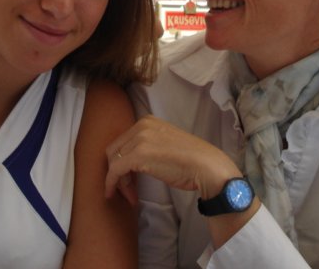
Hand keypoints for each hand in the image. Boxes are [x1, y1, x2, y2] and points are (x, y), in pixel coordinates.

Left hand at [104, 115, 240, 205]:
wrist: (207, 166)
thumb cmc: (192, 160)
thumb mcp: (165, 144)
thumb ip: (149, 145)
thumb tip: (133, 161)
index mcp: (147, 121)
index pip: (123, 141)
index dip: (121, 162)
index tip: (129, 180)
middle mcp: (141, 125)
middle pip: (115, 150)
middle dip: (117, 172)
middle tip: (127, 191)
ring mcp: (139, 139)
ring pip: (114, 161)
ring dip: (118, 182)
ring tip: (129, 197)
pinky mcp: (138, 155)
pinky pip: (115, 170)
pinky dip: (112, 183)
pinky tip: (114, 194)